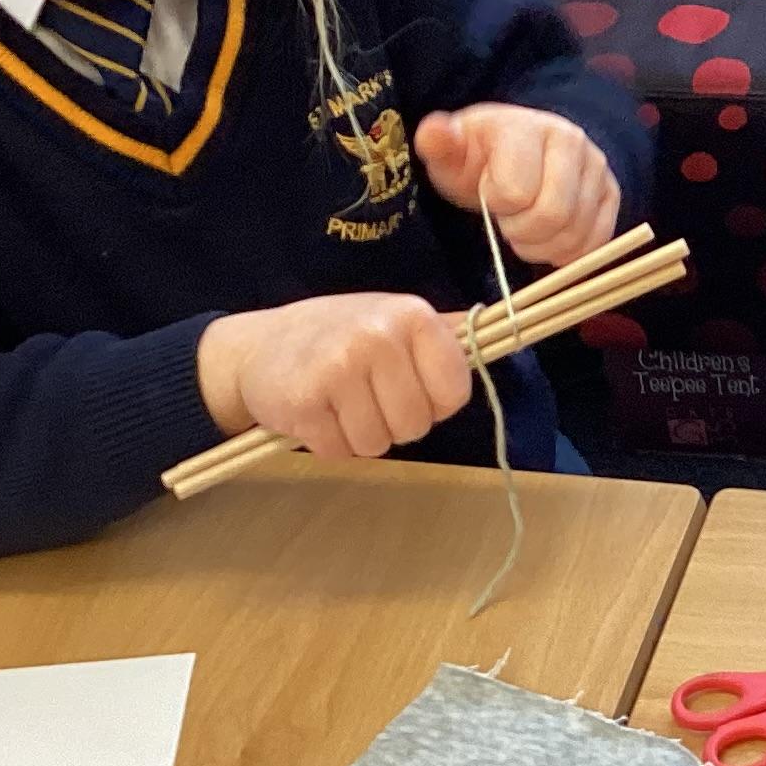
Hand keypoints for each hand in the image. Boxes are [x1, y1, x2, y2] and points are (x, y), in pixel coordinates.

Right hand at [195, 294, 471, 459]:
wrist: (260, 347)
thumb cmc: (339, 335)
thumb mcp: (394, 319)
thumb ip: (446, 332)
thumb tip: (505, 327)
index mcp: (412, 316)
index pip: (455, 391)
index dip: (434, 402)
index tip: (409, 387)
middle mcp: (379, 337)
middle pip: (416, 425)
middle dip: (393, 421)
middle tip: (364, 395)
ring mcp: (339, 368)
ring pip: (379, 443)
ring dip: (359, 434)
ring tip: (339, 401)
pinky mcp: (305, 402)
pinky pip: (339, 450)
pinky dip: (327, 441)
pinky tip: (315, 411)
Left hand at [413, 105, 621, 268]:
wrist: (522, 149)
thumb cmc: (481, 157)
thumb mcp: (453, 152)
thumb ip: (439, 144)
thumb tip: (433, 133)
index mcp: (527, 128)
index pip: (516, 192)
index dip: (496, 205)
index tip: (488, 195)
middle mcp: (572, 142)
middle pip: (552, 215)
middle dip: (521, 231)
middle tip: (508, 223)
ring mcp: (597, 168)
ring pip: (575, 234)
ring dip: (543, 246)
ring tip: (526, 230)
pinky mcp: (612, 194)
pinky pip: (597, 242)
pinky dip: (569, 253)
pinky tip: (549, 239)